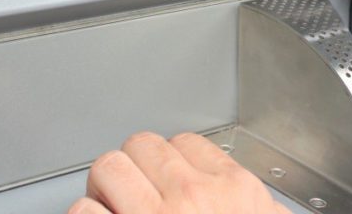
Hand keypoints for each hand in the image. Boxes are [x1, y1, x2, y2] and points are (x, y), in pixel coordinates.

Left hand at [69, 132, 292, 213]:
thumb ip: (265, 208)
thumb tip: (267, 204)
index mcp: (235, 192)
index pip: (189, 143)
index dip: (171, 161)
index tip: (167, 179)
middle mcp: (193, 198)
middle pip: (144, 145)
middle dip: (134, 168)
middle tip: (132, 191)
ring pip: (109, 167)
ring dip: (104, 189)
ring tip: (110, 205)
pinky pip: (84, 210)